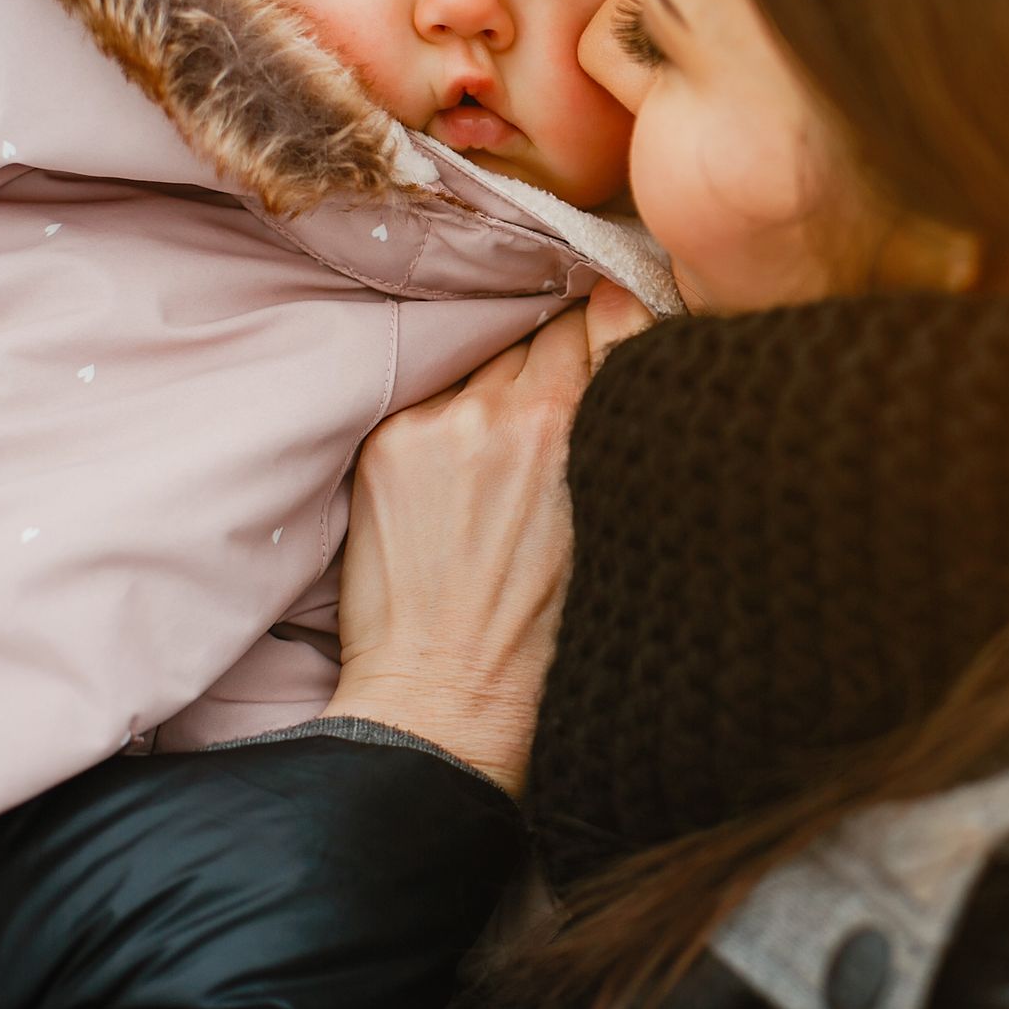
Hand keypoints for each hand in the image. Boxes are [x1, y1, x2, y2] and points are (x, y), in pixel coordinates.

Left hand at [321, 282, 656, 792]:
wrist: (449, 700)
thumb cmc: (550, 628)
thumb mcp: (621, 514)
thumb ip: (621, 406)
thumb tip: (622, 308)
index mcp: (571, 425)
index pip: (599, 318)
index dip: (608, 328)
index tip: (611, 341)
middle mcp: (499, 412)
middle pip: (539, 333)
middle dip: (555, 360)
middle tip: (558, 417)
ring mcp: (434, 425)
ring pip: (485, 363)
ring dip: (501, 387)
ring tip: (505, 458)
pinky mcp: (386, 445)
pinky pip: (435, 397)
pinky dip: (452, 419)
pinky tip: (461, 474)